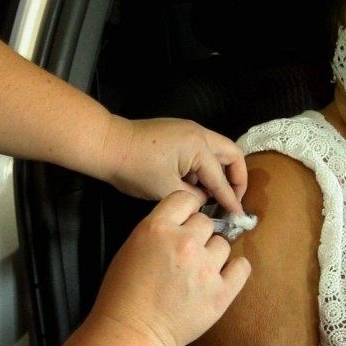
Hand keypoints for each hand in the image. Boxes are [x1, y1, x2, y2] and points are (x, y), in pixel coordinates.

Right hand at [89, 190, 250, 345]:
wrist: (133, 333)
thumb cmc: (124, 293)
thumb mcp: (133, 247)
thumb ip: (159, 230)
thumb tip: (184, 223)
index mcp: (157, 228)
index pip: (186, 199)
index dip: (186, 210)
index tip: (185, 222)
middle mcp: (184, 243)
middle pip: (206, 222)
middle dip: (197, 236)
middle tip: (186, 256)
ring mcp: (205, 269)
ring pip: (223, 244)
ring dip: (213, 255)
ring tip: (197, 273)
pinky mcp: (221, 293)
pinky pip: (241, 267)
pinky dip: (233, 270)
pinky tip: (221, 277)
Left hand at [101, 117, 247, 213]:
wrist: (107, 145)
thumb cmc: (134, 169)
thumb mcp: (166, 190)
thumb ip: (193, 197)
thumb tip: (204, 200)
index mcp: (198, 146)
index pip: (221, 178)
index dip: (230, 200)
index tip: (239, 216)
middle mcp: (199, 133)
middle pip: (232, 154)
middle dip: (236, 178)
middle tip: (233, 199)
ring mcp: (188, 129)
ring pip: (218, 150)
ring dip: (220, 171)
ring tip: (213, 194)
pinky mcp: (178, 132)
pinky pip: (202, 149)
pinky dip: (205, 166)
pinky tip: (195, 183)